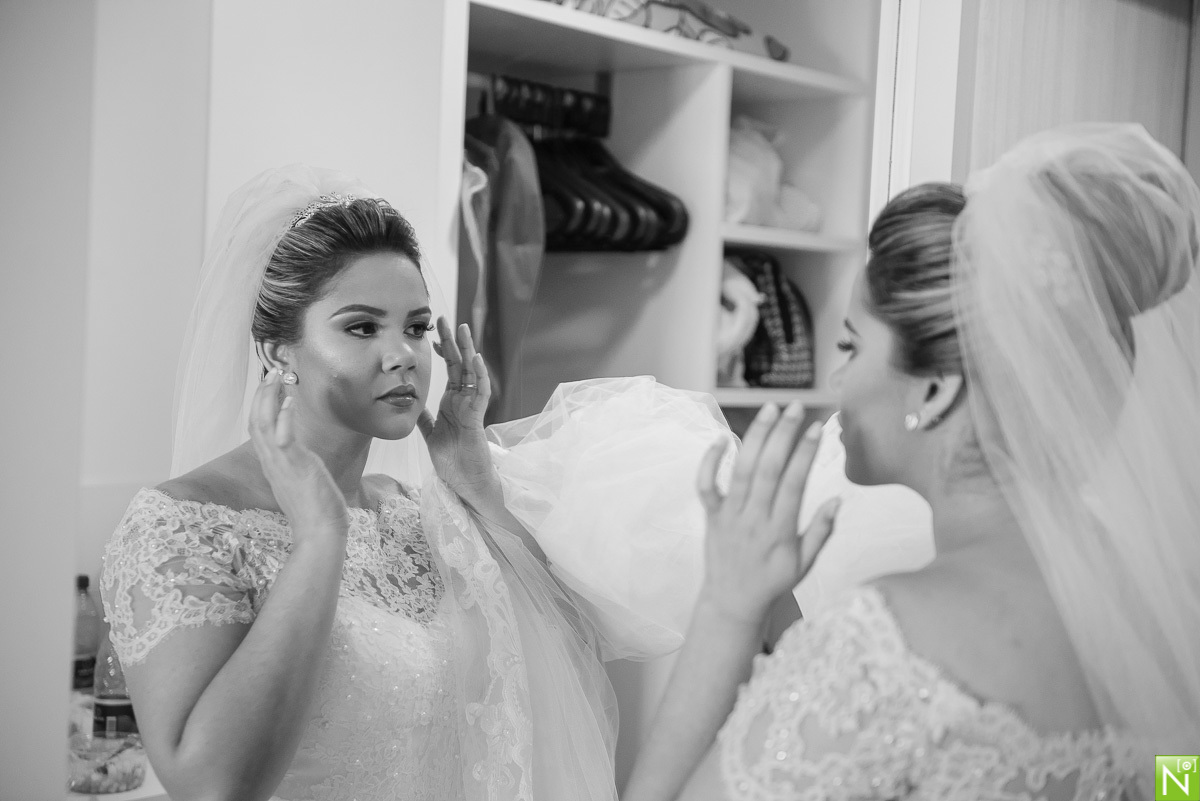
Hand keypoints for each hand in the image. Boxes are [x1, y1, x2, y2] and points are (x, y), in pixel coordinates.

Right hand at [248, 369, 349, 544]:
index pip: (258, 429)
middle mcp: (271, 463)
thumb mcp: (302, 482)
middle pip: (256, 421)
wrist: (320, 533)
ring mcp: (281, 465)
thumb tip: (302, 459)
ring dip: (268, 398)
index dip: (260, 406)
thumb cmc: (316, 511)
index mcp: (272, 465)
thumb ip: (297, 467)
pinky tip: (289, 402)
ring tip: (277, 377)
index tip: (270, 387)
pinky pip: (284, 439)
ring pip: (263, 425)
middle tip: (271, 373)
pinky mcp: (296, 468)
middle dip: (261, 395)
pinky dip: (283, 419)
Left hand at [417, 317, 496, 506]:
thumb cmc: (452, 461)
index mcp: (453, 402)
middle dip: (453, 342)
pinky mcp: (478, 418)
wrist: (465, 483)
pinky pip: (481, 393)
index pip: (451, 370)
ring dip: (468, 350)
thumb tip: (411, 403)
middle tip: (444, 319)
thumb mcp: (431, 434)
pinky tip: (475, 359)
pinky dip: (480, 376)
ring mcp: (472, 408)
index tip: (433, 335)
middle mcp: (464, 401)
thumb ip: (424, 417)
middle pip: (460, 365)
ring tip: (464, 329)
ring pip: (472, 373)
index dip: (444, 352)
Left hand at [695, 402, 839, 626]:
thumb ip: (821, 532)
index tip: (817, 428)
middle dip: (783, 435)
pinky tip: (722, 438)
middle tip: (796, 407)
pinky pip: (705, 486)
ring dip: (755, 437)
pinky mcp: (711, 516)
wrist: (732, 603)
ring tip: (769, 409)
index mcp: (780, 532)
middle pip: (767, 470)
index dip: (806, 454)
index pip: (794, 484)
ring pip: (740, 471)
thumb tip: (837, 500)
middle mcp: (753, 521)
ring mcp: (729, 516)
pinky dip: (709, 462)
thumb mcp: (805, 564)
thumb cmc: (773, 582)